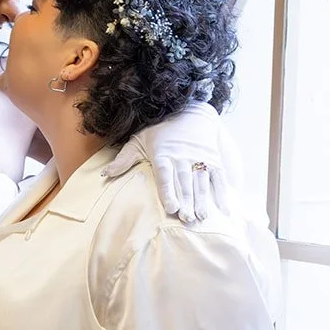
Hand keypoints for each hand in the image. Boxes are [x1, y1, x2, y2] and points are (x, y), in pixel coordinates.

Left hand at [104, 101, 228, 222]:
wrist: (190, 111)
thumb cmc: (160, 131)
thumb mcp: (139, 140)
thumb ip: (124, 159)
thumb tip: (105, 175)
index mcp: (163, 154)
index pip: (166, 174)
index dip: (169, 191)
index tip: (171, 207)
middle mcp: (183, 157)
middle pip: (185, 181)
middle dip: (187, 201)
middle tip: (186, 219)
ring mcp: (200, 158)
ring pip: (202, 181)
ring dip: (202, 200)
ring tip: (201, 217)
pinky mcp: (213, 159)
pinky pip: (219, 177)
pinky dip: (222, 193)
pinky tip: (224, 209)